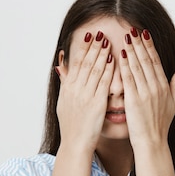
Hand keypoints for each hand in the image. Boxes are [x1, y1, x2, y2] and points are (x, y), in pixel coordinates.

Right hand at [56, 31, 114, 153]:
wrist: (75, 143)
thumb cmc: (71, 125)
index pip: (76, 63)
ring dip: (102, 53)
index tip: (89, 36)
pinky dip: (108, 70)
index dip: (83, 48)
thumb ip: (64, 82)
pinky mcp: (96, 104)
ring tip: (108, 41)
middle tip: (100, 32)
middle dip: (93, 47)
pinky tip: (114, 59)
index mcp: (68, 88)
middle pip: (85, 63)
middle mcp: (75, 89)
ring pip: (94, 69)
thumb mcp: (63, 101)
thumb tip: (60, 65)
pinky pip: (103, 83)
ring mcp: (85, 96)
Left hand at [118, 28, 174, 146]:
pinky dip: (125, 66)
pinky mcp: (134, 100)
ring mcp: (145, 93)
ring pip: (138, 67)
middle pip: (147, 60)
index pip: (156, 61)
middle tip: (132, 29)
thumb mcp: (174, 103)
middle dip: (139, 43)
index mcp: (164, 86)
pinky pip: (129, 79)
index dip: (150, 46)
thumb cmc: (161, 125)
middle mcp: (156, 87)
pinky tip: (121, 55)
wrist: (152, 142)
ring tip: (126, 37)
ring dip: (132, 50)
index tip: (144, 33)